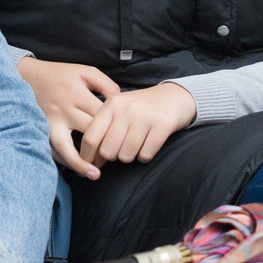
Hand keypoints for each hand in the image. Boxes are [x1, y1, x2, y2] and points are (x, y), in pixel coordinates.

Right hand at [17, 58, 118, 178]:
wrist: (27, 76)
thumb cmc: (60, 74)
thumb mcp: (85, 71)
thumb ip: (105, 85)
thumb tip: (121, 101)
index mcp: (76, 95)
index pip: (100, 117)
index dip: (114, 128)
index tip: (125, 136)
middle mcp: (63, 111)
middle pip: (86, 134)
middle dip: (102, 148)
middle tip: (117, 159)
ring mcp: (50, 123)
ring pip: (65, 147)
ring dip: (80, 163)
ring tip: (94, 175)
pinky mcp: (41, 131)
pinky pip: (52, 150)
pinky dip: (64, 161)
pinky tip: (77, 170)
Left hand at [77, 82, 197, 169]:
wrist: (174, 96)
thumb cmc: (141, 109)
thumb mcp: (119, 112)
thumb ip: (103, 133)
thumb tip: (91, 163)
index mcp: (111, 104)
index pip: (90, 137)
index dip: (87, 156)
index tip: (90, 166)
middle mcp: (126, 109)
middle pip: (107, 151)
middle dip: (113, 157)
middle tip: (122, 149)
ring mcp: (144, 116)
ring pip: (126, 155)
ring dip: (131, 156)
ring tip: (137, 145)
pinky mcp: (162, 125)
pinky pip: (145, 155)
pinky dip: (145, 156)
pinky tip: (149, 145)